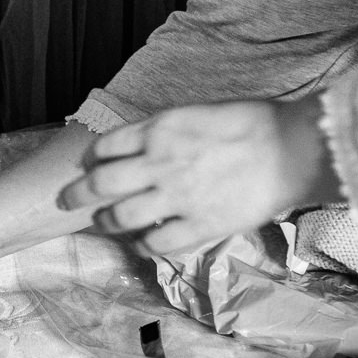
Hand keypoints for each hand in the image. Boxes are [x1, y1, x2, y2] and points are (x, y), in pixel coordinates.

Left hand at [55, 97, 339, 255]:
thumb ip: (167, 131)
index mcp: (159, 129)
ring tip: (100, 223)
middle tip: (67, 200)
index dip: (91, 159)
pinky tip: (140, 245)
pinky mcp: (199, 225)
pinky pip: (157, 242)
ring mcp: (176, 196)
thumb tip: (149, 143)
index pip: (107, 146)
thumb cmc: (253, 122)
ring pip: (121, 215)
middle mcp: (158, 162)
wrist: (291, 147)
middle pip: (102, 182)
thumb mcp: (197, 112)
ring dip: (105, 221)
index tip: (86, 165)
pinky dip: (142, 245)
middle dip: (78, 193)